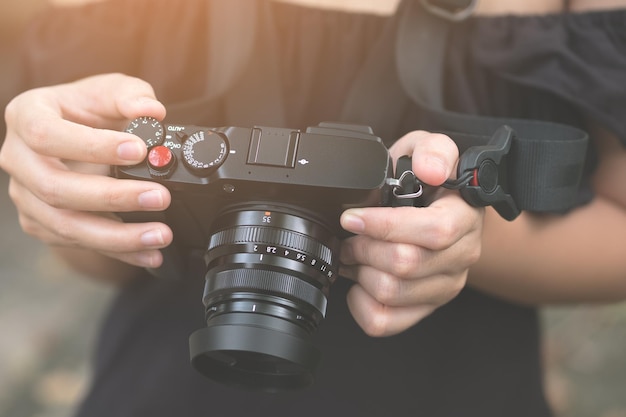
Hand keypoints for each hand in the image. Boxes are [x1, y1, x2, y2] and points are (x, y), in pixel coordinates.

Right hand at [0, 74, 172, 271]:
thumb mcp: (111, 90)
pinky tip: (150, 253)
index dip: (91, 146)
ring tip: (161, 234)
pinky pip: (79, 243)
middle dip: (113, 197)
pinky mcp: (42, 224)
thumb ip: (132, 95)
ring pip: (66, 225)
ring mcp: (27, 196)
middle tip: (159, 197)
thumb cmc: (89, 109)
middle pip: (55, 188)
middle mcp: (18, 159)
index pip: (47, 135)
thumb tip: (152, 112)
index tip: (138, 151)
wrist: (80, 136)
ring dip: (118, 235)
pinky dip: (119, 251)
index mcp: (27, 117)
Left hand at [339, 131, 483, 336]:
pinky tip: (359, 282)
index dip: (385, 226)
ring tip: (353, 253)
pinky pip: (385, 321)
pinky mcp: (424, 308)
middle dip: (364, 248)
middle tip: (348, 235)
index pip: (434, 231)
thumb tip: (431, 170)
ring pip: (392, 293)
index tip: (352, 217)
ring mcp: (444, 286)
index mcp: (464, 217)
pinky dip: (360, 304)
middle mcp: (461, 256)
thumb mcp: (429, 150)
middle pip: (405, 265)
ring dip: (360, 272)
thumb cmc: (427, 180)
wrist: (435, 209)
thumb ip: (434, 151)